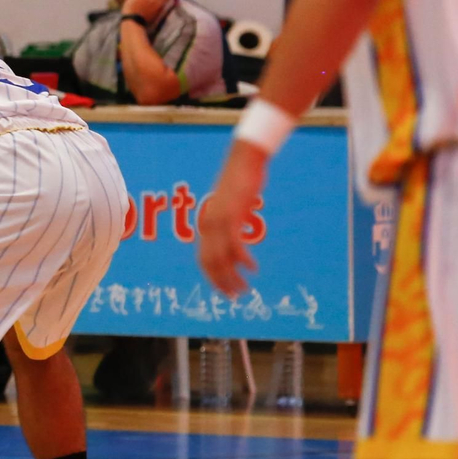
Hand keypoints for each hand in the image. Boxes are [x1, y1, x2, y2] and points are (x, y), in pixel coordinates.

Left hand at [197, 142, 266, 295]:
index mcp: (207, 225)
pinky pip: (235, 245)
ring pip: (222, 258)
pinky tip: (253, 268)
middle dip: (222, 283)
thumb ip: (231, 222)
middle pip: (211, 264)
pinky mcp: (231, 216)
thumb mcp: (232, 206)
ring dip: (233, 277)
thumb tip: (235, 234)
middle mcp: (208, 225)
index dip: (213, 278)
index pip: (204, 260)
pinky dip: (243, 259)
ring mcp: (218, 221)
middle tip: (235, 297)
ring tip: (244, 289)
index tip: (225, 291)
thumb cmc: (240, 182)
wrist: (244, 161)